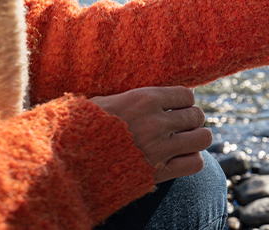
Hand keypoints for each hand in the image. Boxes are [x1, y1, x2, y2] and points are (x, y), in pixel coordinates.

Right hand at [90, 86, 210, 182]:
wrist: (66, 161)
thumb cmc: (82, 128)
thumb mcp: (106, 101)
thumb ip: (136, 98)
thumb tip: (161, 96)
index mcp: (143, 100)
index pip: (187, 95)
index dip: (183, 102)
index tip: (175, 109)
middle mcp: (155, 122)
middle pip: (197, 116)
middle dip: (190, 120)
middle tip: (178, 127)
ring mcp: (159, 148)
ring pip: (203, 138)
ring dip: (195, 139)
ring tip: (183, 141)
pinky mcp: (159, 172)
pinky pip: (195, 163)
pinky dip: (191, 160)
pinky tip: (179, 158)